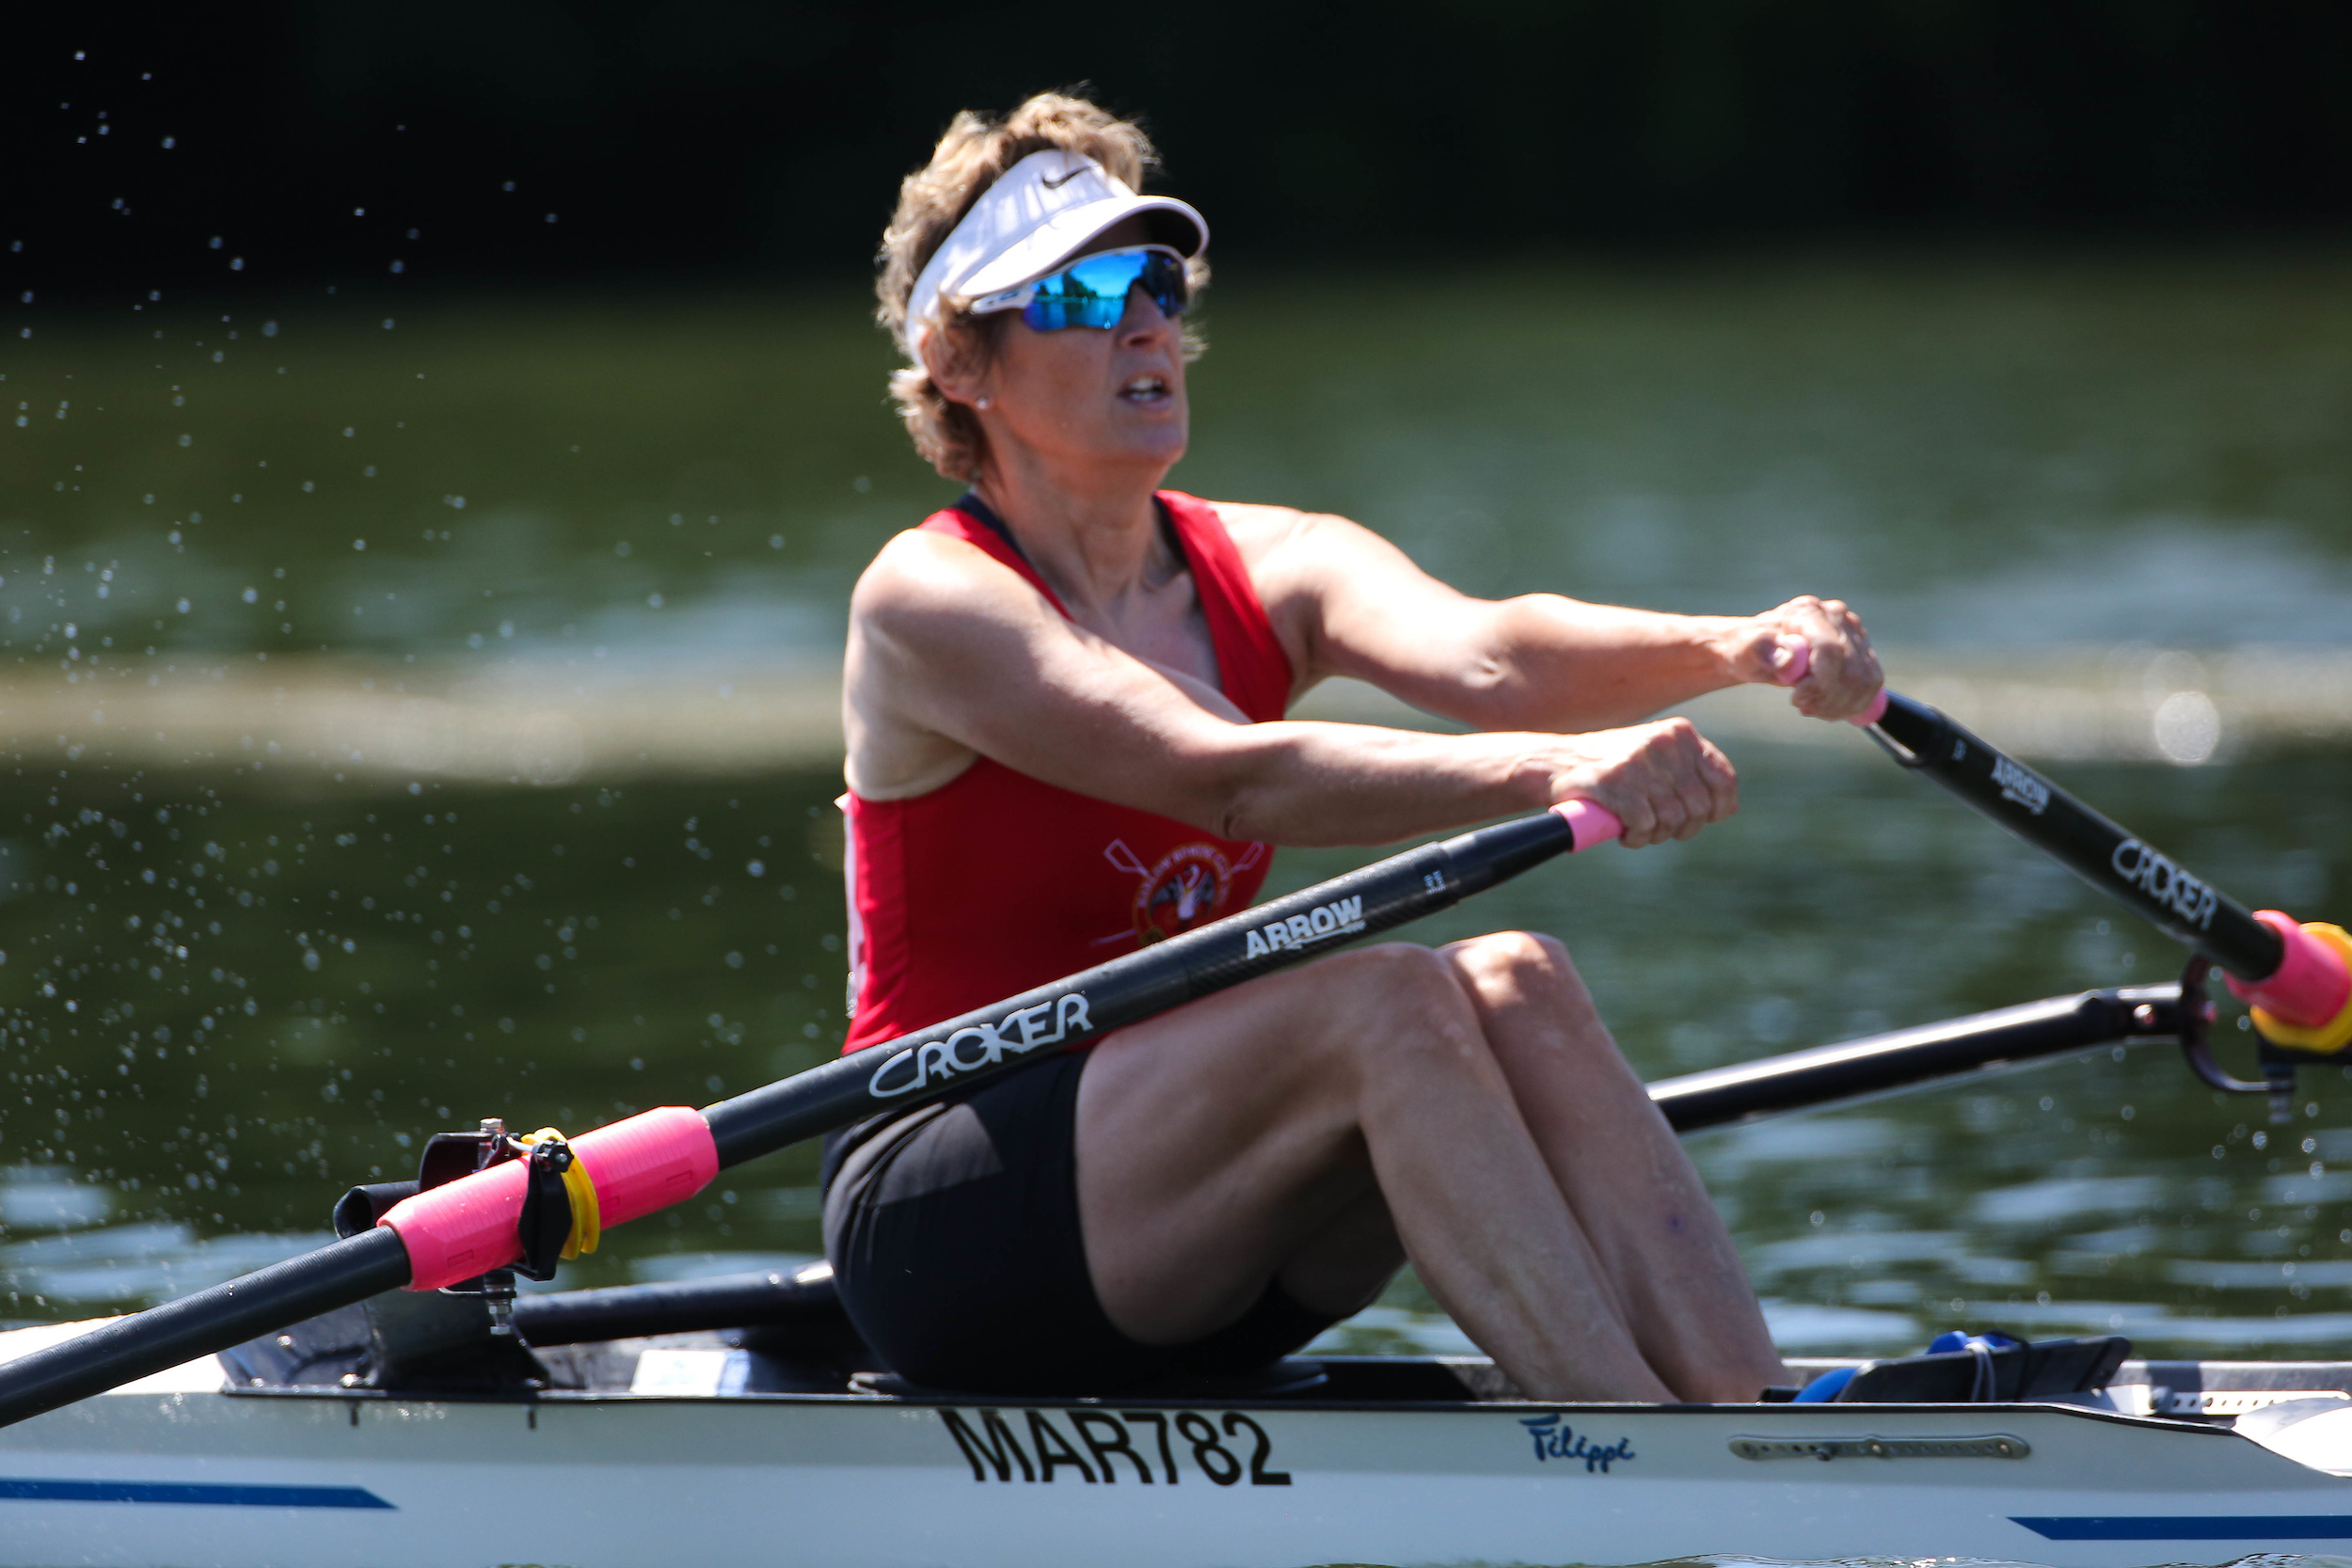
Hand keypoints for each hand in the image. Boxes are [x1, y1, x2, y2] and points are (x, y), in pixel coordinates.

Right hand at [1546, 718, 1736, 848]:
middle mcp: (1664, 743)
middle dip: (1682, 828)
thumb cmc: (1612, 766)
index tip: (1703, 819)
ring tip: (1639, 831)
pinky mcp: (1615, 782)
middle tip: (1660, 830)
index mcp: (1680, 733)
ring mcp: (1639, 761)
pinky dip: (1636, 837)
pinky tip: (1625, 833)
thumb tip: (1728, 807)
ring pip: (1672, 819)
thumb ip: (1690, 773)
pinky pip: (1644, 825)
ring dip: (1656, 835)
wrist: (1556, 762)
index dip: (1718, 808)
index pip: (1723, 779)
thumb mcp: (1657, 756)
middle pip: (1698, 806)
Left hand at [1725, 596, 1882, 721]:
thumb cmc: (1748, 650)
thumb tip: (1787, 658)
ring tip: (1811, 707)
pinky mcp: (1864, 654)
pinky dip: (1849, 705)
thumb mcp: (1743, 649)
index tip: (1796, 698)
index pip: (1829, 650)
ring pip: (1864, 681)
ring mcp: (1855, 635)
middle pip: (1851, 669)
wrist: (1758, 652)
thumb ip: (1761, 649)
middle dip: (1825, 698)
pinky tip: (1826, 707)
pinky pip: (1870, 687)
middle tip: (1800, 705)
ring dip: (1837, 705)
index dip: (1818, 682)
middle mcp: (1838, 617)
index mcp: (1808, 610)